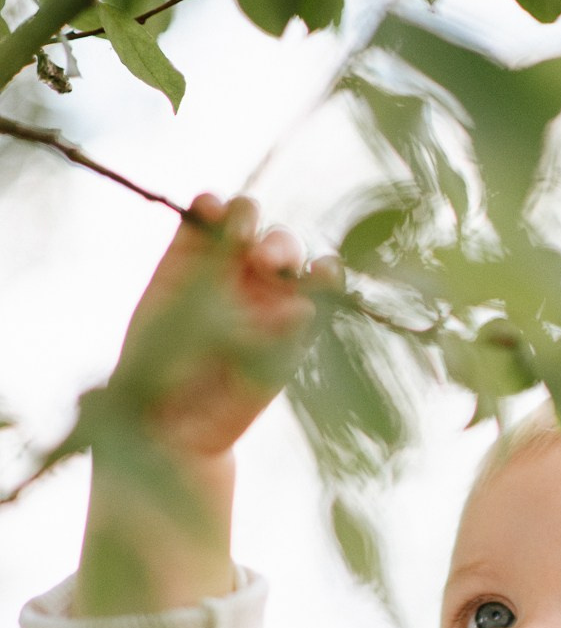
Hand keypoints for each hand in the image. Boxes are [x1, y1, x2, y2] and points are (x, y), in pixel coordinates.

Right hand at [111, 193, 338, 458]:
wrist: (168, 419)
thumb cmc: (225, 405)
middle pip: (282, 246)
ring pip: (245, 223)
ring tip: (238, 229)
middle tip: (263, 264)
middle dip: (278, 248)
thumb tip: (305, 306)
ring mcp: (224, 268)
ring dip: (247, 218)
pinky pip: (200, 221)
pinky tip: (207, 209)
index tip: (323, 274)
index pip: (321, 277)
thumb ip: (282, 342)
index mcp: (294, 310)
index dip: (325, 271)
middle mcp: (264, 285)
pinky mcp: (184, 258)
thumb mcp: (259, 377)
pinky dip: (207, 208)